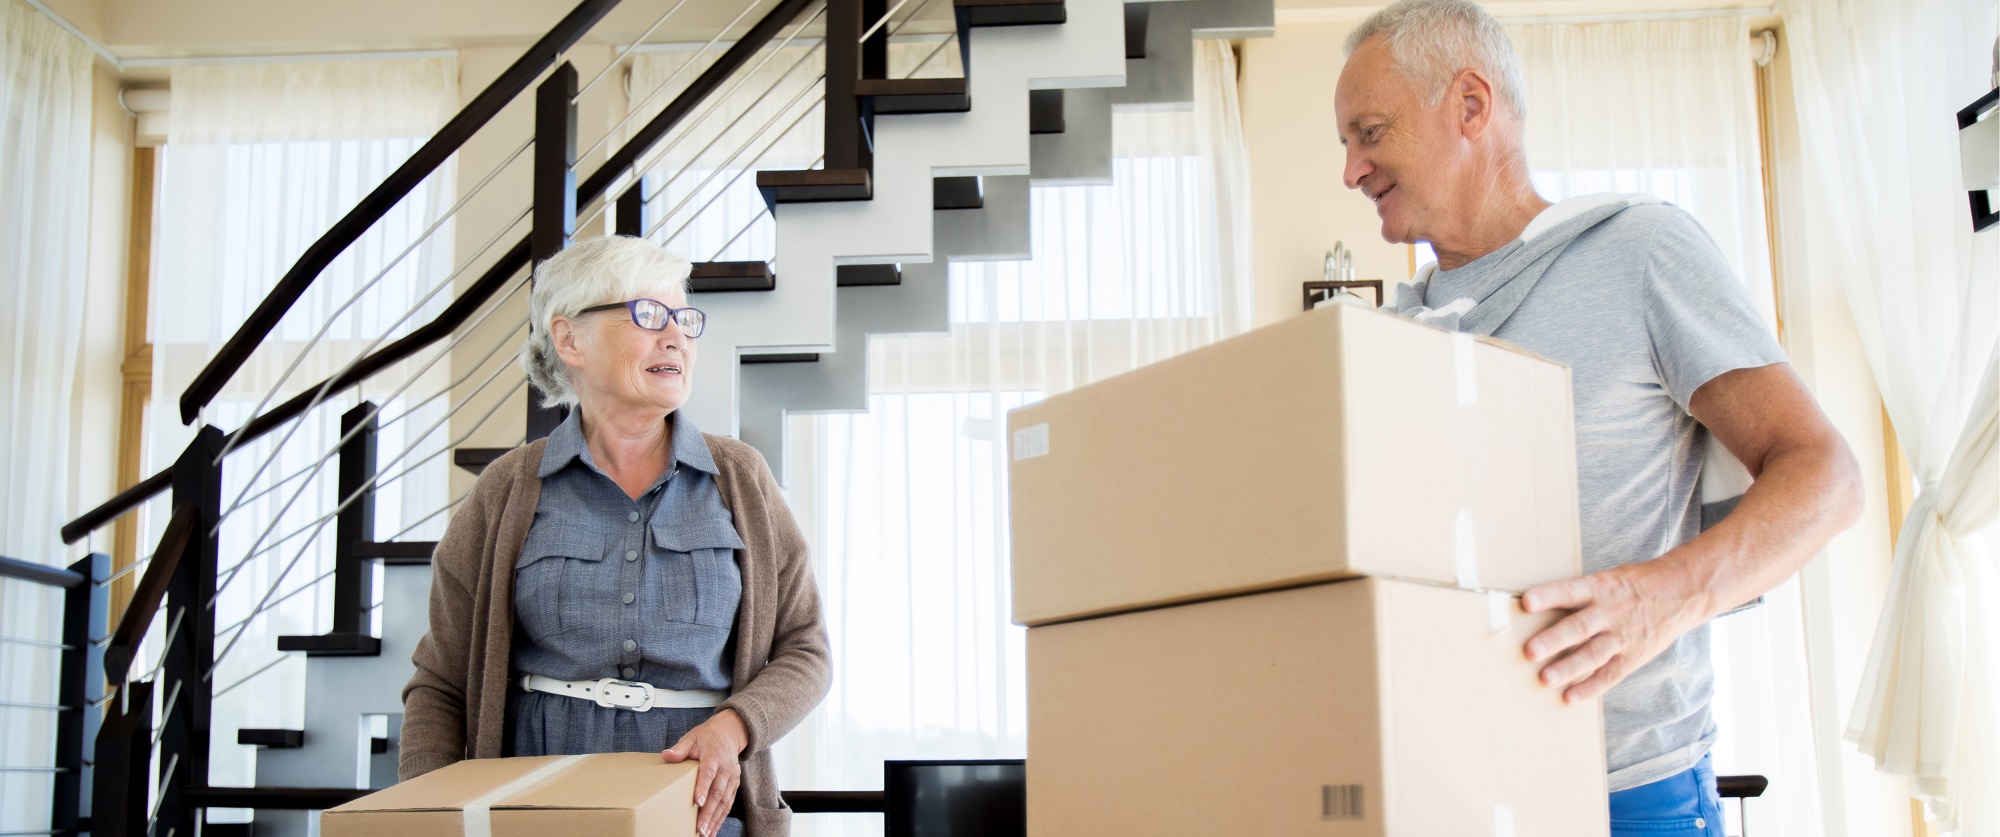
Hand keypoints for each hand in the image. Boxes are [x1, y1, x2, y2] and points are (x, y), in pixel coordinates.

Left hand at [661, 708, 747, 836]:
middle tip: (699, 828)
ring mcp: (732, 777)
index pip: (709, 773)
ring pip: (724, 801)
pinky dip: (721, 818)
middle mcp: (726, 768)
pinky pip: (728, 804)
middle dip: (708, 812)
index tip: (697, 802)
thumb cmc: (707, 737)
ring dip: (715, 819)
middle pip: (717, 792)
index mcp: (714, 755)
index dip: (703, 787)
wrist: (729, 733)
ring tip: (705, 834)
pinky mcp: (734, 785)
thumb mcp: (692, 738)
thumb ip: (680, 749)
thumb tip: (666, 755)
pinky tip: (713, 830)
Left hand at [1520, 559, 1711, 704]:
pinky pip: (1610, 674)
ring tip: (1545, 679)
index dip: (1549, 596)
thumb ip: (1579, 594)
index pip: (1570, 590)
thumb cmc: (1632, 585)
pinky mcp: (1634, 655)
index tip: (1526, 602)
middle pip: (1580, 627)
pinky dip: (1590, 687)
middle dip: (1554, 640)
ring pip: (1593, 654)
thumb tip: (1536, 607)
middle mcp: (1610, 612)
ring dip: (1569, 668)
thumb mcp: (1607, 579)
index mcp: (1600, 588)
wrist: (1681, 592)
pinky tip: (1570, 698)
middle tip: (1530, 651)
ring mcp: (1623, 636)